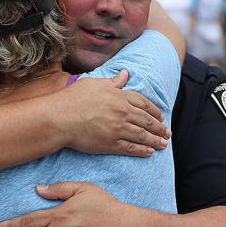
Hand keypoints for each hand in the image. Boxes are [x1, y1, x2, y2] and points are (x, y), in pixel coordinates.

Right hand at [50, 70, 169, 156]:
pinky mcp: (110, 144)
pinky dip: (141, 150)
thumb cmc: (72, 99)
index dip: (154, 110)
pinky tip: (149, 152)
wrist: (58, 118)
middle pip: (146, 120)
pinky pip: (130, 148)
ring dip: (155, 140)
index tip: (161, 116)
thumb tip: (125, 74)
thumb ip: (112, 81)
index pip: (143, 103)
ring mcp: (117, 129)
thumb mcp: (94, 84)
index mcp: (119, 96)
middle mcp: (122, 112)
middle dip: (159, 127)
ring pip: (142, 135)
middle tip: (167, 133)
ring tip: (163, 144)